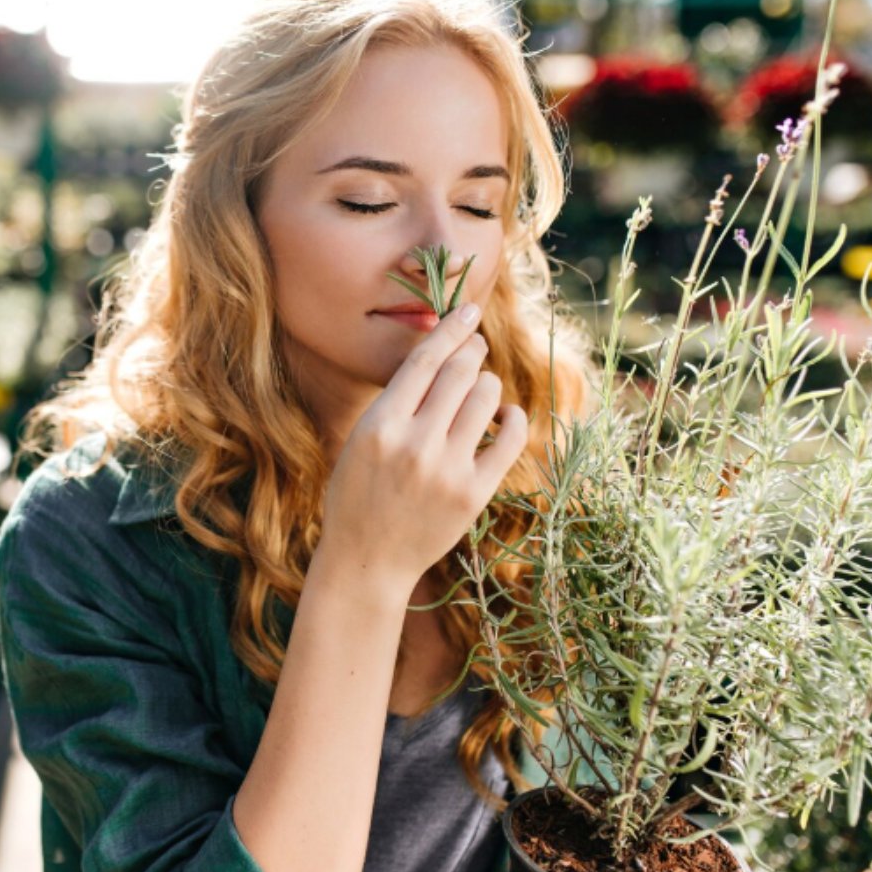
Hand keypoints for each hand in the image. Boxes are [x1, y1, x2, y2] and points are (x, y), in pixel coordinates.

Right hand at [317, 303, 529, 596]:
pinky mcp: (474, 493)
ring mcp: (447, 470)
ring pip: (486, 398)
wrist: (367, 560)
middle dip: (473, 351)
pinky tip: (505, 417)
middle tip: (476, 347)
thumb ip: (397, 402)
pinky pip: (509, 440)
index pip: (424, 360)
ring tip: (480, 389)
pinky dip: (513, 419)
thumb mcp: (360, 440)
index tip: (468, 311)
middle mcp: (414, 443)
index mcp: (379, 425)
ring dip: (487, 384)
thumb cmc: (358, 494)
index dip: (451, 328)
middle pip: (459, 371)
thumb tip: (443, 353)